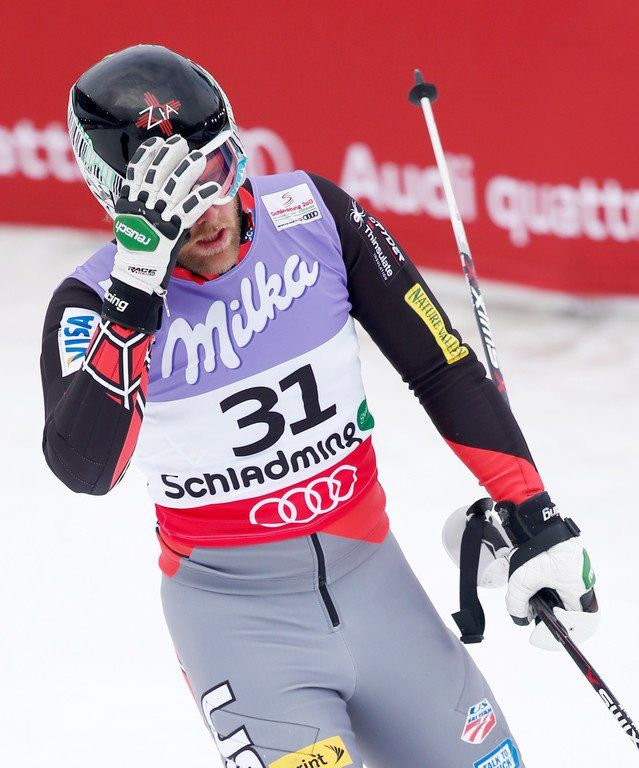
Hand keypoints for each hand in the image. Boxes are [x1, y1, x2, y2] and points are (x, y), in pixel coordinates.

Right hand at [103, 135, 221, 331]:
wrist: (136, 276)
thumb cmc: (138, 252)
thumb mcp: (135, 226)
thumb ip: (146, 208)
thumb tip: (157, 195)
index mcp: (129, 203)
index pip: (136, 172)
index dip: (147, 155)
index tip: (156, 142)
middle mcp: (142, 207)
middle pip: (157, 174)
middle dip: (170, 156)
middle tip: (181, 143)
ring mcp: (157, 218)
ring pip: (174, 188)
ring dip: (188, 170)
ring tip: (199, 157)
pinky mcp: (173, 230)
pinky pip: (190, 209)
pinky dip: (203, 197)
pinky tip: (214, 188)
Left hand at [498, 492, 598, 648]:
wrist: (537, 518)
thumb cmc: (539, 547)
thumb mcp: (523, 577)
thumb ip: (518, 601)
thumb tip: (518, 616)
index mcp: (579, 591)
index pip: (582, 624)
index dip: (564, 633)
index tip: (541, 632)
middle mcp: (580, 584)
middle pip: (571, 614)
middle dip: (552, 619)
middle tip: (533, 618)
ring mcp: (572, 573)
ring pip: (562, 598)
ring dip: (545, 603)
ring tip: (528, 600)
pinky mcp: (561, 565)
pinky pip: (555, 584)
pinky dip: (542, 589)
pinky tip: (528, 584)